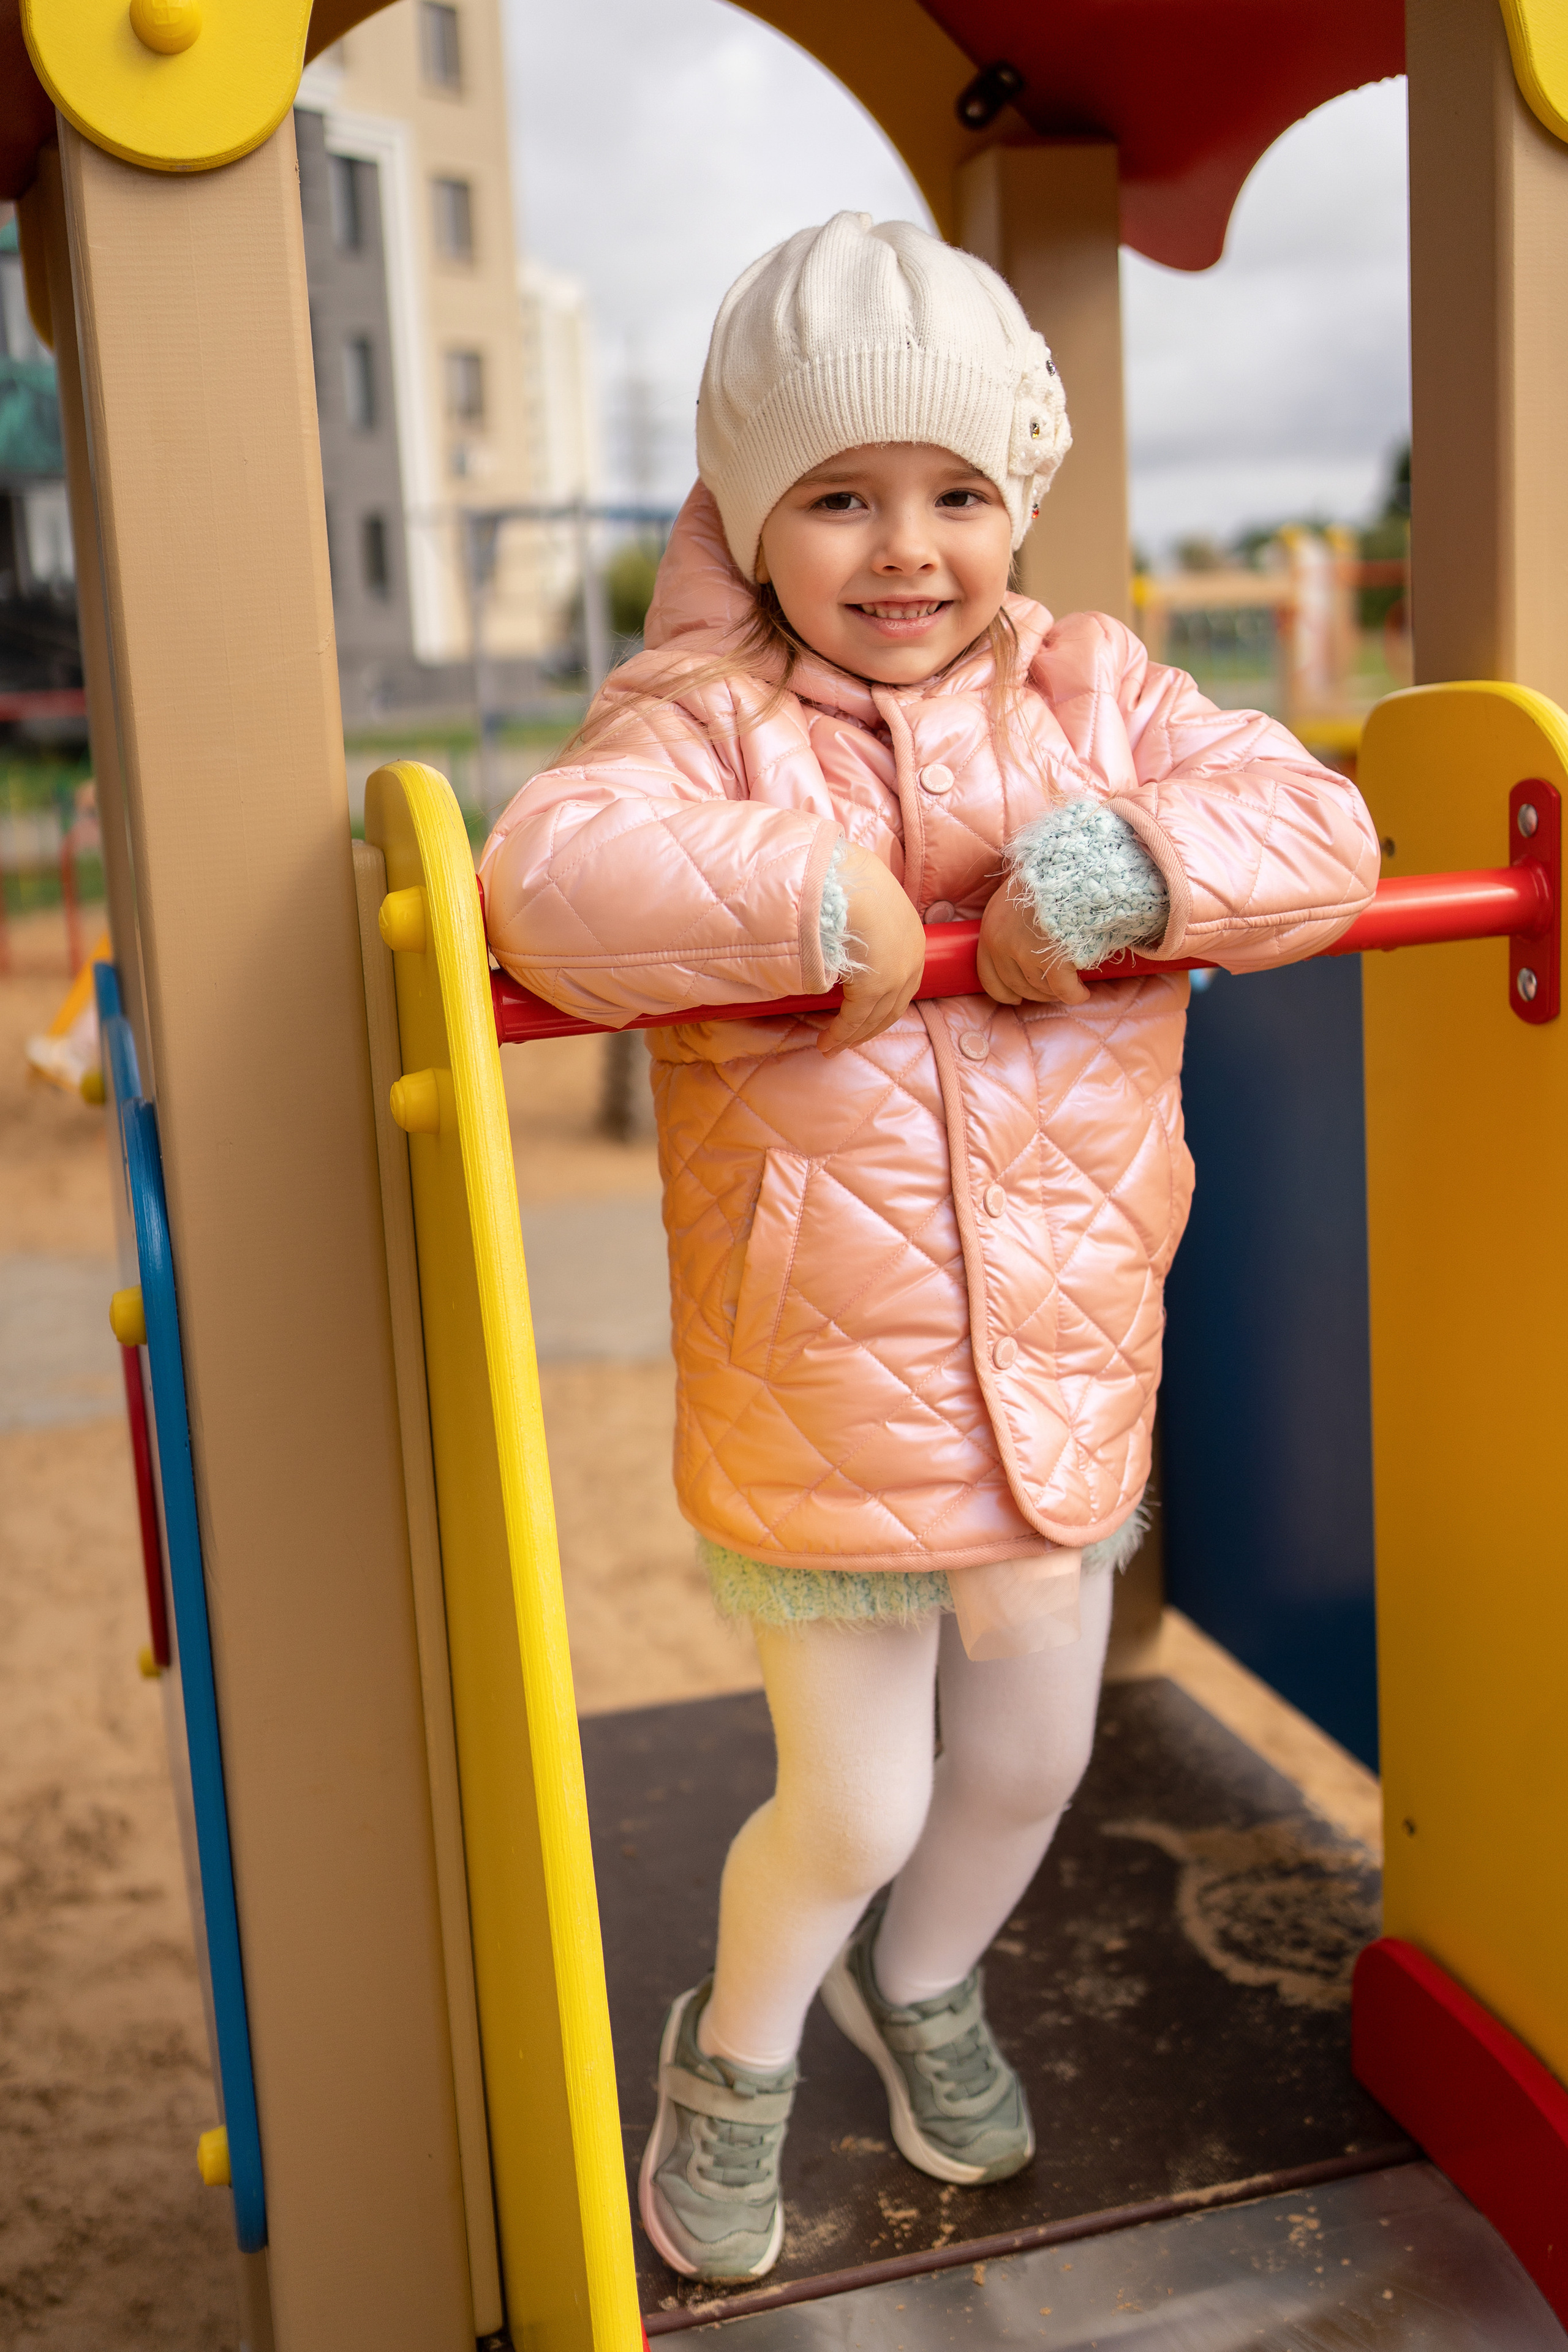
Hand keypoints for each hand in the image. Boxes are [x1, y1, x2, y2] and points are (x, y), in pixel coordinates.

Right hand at [819, 844, 927, 1053]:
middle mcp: (911, 960)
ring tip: (830, 1047)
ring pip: (874, 1018)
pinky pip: (855, 1019)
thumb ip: (862, 925)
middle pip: (891, 1008)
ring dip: (851, 1037)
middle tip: (845, 1043)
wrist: (845, 878)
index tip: (864, 1020)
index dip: (882, 1007)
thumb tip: (843, 934)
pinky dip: (840, 1034)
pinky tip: (826, 1042)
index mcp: (913, 939)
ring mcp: (896, 974)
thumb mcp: (865, 904)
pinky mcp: (876, 985)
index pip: (901, 985)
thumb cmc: (848, 882)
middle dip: (868, 1029)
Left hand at [977, 885, 1089, 1006]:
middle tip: (1054, 989)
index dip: (1003, 992)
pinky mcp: (1054, 961)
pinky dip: (1075, 995)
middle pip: (1016, 985)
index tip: (1016, 999)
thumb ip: (1011, 922)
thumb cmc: (1051, 878)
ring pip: (1040, 989)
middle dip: (1036, 992)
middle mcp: (1002, 944)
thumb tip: (1018, 949)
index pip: (988, 975)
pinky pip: (1064, 991)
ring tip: (1071, 984)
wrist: (1076, 868)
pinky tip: (1082, 991)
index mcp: (991, 927)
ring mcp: (1027, 954)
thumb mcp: (1017, 895)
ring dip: (1055, 992)